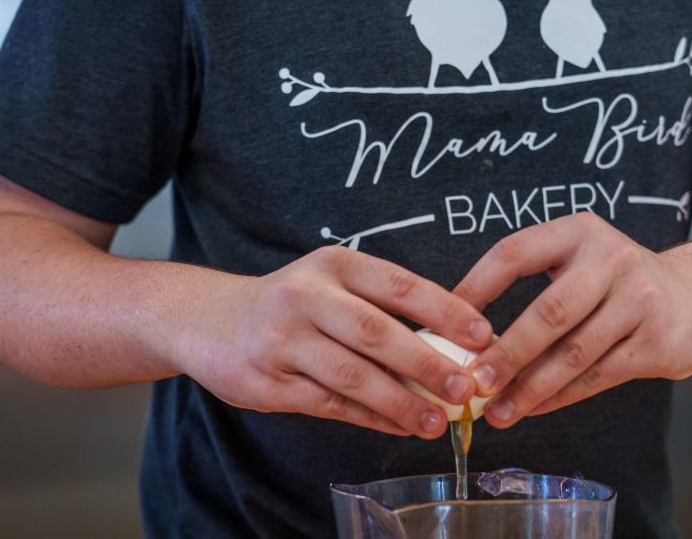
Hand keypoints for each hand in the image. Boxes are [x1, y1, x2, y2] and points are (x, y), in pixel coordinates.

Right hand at [176, 246, 492, 437]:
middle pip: (376, 332)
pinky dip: (369, 417)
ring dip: (401, 402)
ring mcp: (282, 341)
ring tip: (437, 421)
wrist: (209, 319)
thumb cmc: (290, 303)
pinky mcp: (266, 382)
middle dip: (427, 365)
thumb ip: (382, 309)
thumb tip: (451, 349)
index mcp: (334, 265)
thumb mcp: (331, 284)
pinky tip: (399, 425)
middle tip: (467, 389)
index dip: (445, 311)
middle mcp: (305, 296)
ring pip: (352, 376)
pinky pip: (329, 404)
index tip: (482, 335)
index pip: (400, 285)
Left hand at [453, 213, 691, 427]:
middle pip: (549, 312)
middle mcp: (612, 259)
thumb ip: (534, 284)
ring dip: (529, 388)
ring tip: (497, 410)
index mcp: (579, 232)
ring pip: (574, 354)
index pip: (515, 253)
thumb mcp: (580, 261)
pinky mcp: (657, 342)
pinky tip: (533, 408)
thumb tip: (467, 337)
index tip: (446, 325)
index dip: (476, 288)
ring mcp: (640, 301)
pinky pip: (597, 377)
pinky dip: (559, 397)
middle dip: (506, 353)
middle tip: (473, 381)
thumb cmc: (617, 282)